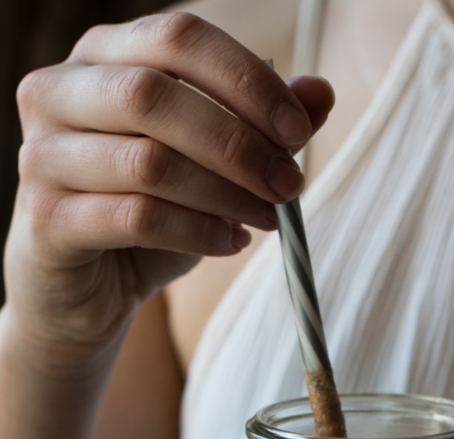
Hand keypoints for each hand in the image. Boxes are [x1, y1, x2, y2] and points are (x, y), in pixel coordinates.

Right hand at [4, 12, 333, 372]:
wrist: (86, 293)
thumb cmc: (146, 218)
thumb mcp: (209, 168)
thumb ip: (257, 127)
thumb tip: (319, 92)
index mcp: (102, 57)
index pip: (177, 38)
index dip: (245, 80)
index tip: (296, 129)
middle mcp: (59, 92)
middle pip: (156, 94)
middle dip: (239, 143)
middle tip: (288, 184)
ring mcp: (42, 156)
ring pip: (149, 161)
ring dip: (225, 194)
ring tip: (265, 219)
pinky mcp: (47, 220)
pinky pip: (138, 218)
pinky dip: (198, 233)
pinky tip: (231, 243)